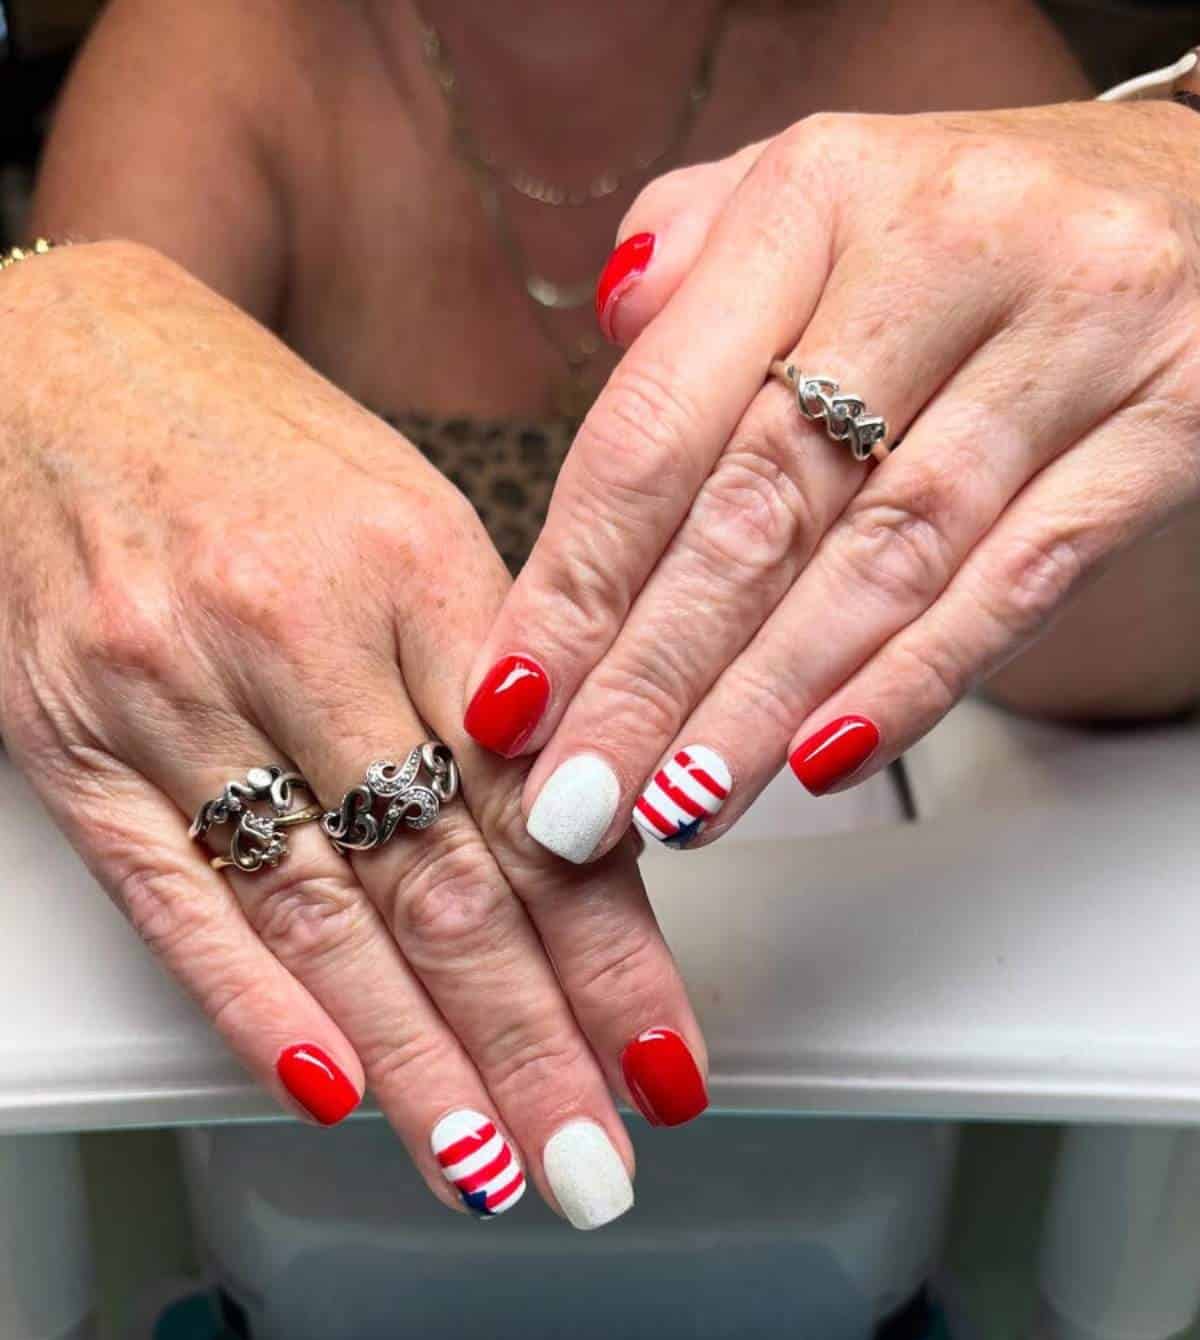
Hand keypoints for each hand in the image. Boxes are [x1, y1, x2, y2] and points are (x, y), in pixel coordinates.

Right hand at [0, 242, 707, 1228]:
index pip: (534, 803)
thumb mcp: (404, 514)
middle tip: (594, 1162)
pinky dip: (258, 1007)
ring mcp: (177, 695)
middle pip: (440, 880)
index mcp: (413, 564)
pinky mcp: (75, 747)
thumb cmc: (242, 439)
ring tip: (485, 1165)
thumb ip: (491, 677)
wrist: (40, 358)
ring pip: (321, 916)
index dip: (609, 950)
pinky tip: (333, 1092)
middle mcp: (297, 634)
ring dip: (414, 1061)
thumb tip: (578, 843)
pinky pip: (178, 901)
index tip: (663, 1057)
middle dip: (530, 1042)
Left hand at [464, 101, 1199, 852]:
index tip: (516, 697)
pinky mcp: (1172, 418)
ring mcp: (1072, 333)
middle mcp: (945, 246)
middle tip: (581, 797)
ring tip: (683, 805)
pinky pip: (1022, 579)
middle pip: (761, 504)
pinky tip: (827, 759)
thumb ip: (701, 259)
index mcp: (821, 191)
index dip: (577, 579)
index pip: (661, 420)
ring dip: (766, 706)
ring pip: (885, 560)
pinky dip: (918, 682)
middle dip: (654, 676)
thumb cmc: (977, 222)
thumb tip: (610, 336)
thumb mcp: (822, 196)